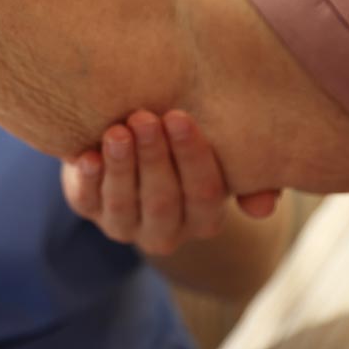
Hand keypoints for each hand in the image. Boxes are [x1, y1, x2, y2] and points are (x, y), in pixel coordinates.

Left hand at [61, 109, 280, 256]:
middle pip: (162, 200)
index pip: (205, 195)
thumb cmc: (186, 142)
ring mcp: (123, 225)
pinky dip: (87, 178)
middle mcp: (164, 230)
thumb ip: (252, 177)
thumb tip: (262, 207)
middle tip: (146, 118)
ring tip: (117, 132)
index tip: (180, 118)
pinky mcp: (88, 210)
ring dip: (121, 166)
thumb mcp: (222, 154)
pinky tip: (86, 156)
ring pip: (122, 202)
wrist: (137, 136)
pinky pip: (86, 200)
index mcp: (204, 219)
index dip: (192, 158)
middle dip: (154, 157)